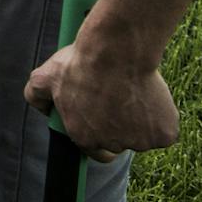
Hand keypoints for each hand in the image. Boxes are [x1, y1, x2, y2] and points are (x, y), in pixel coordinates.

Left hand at [24, 42, 178, 161]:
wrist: (115, 51)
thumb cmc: (80, 63)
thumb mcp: (45, 77)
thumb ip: (36, 96)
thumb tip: (42, 108)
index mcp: (84, 138)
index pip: (94, 150)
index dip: (99, 134)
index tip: (104, 119)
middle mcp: (112, 145)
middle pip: (120, 142)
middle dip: (120, 125)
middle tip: (119, 98)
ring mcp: (140, 143)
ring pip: (144, 135)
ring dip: (141, 119)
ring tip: (132, 91)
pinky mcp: (164, 136)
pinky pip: (165, 130)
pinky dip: (162, 116)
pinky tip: (150, 95)